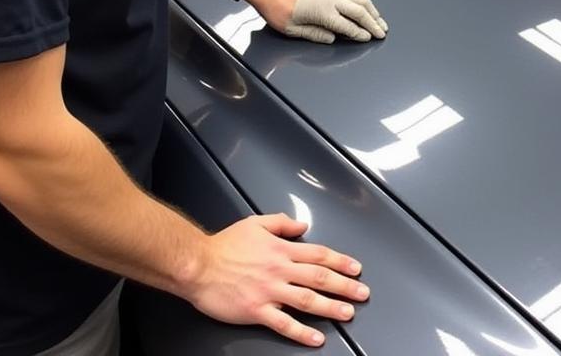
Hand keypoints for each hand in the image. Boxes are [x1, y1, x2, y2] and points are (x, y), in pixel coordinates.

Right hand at [188, 214, 368, 347]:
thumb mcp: (256, 223)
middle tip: (362, 293)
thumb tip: (301, 226)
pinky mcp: (257, 310)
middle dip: (344, 286)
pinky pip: (284, 323)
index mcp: (281, 249)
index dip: (340, 261)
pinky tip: (316, 338)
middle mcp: (279, 269)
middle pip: (319, 277)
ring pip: (307, 300)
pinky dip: (302, 332)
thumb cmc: (224, 245)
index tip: (355, 268)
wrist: (198, 264)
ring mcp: (270, 291)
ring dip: (330, 307)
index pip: (319, 254)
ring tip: (347, 313)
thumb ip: (281, 223)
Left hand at [249, 0, 388, 43]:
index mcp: (323, 11)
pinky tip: (364, 0)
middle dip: (373, 22)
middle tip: (382, 31)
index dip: (361, 34)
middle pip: (359, 10)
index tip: (369, 39)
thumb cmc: (277, 8)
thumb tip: (333, 38)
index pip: (348, 25)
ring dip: (371, 8)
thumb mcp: (293, 30)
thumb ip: (317, 35)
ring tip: (378, 18)